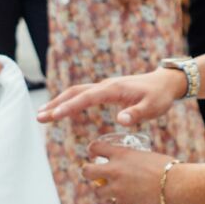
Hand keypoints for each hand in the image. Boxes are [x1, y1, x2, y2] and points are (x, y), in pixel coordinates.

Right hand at [38, 68, 184, 126]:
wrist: (165, 83)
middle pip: (74, 93)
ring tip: (42, 114)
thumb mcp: (153, 107)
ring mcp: (104, 87)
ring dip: (58, 102)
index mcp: (114, 89)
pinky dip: (68, 101)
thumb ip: (137, 114)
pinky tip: (60, 110)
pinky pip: (82, 95)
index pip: (86, 98)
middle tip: (39, 116)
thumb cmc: (159, 96)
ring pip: (76, 92)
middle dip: (56, 104)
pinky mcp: (105, 91)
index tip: (55, 115)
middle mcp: (105, 86)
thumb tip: (121, 120)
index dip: (70, 107)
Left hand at [84, 142, 173, 203]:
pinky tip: (131, 199)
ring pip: (98, 191)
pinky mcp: (123, 203)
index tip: (94, 155)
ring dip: (104, 190)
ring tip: (115, 190)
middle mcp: (115, 170)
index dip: (92, 151)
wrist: (177, 185)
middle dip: (88, 172)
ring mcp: (117, 188)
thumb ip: (129, 159)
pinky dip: (121, 202)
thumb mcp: (144, 156)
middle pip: (86, 171)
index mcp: (121, 154)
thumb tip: (123, 165)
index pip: (95, 147)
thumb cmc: (167, 168)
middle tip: (94, 174)